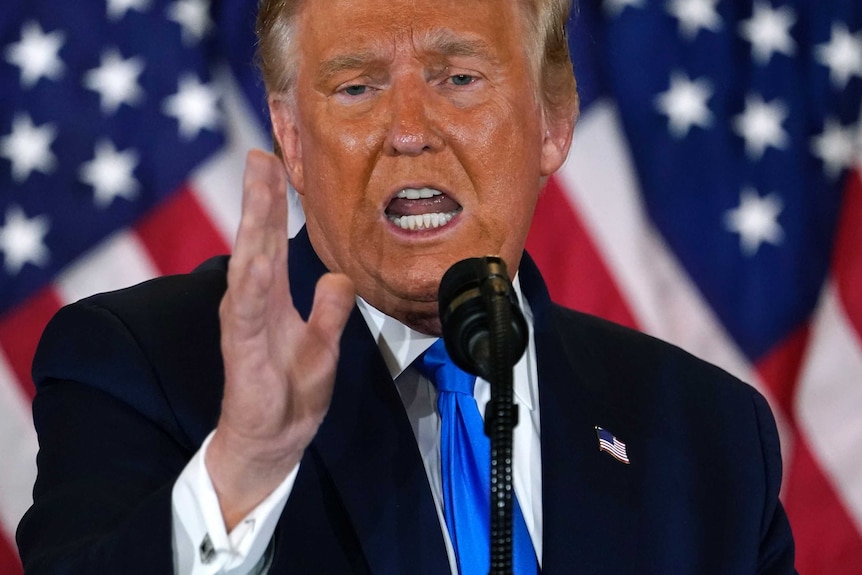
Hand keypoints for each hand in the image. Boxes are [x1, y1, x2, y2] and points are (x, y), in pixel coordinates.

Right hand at [206, 150, 354, 529]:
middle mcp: (253, 304)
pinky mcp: (244, 351)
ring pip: (248, 265)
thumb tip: (339, 277)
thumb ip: (329, 309)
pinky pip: (249, 311)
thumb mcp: (323, 344)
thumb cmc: (291, 393)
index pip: (271, 241)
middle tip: (260, 156)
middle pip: (256, 242)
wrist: (274, 442)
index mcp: (271, 299)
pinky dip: (252, 282)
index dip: (273, 203)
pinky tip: (258, 255)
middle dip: (259, 198)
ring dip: (253, 226)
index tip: (272, 162)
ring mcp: (245, 325)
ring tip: (258, 187)